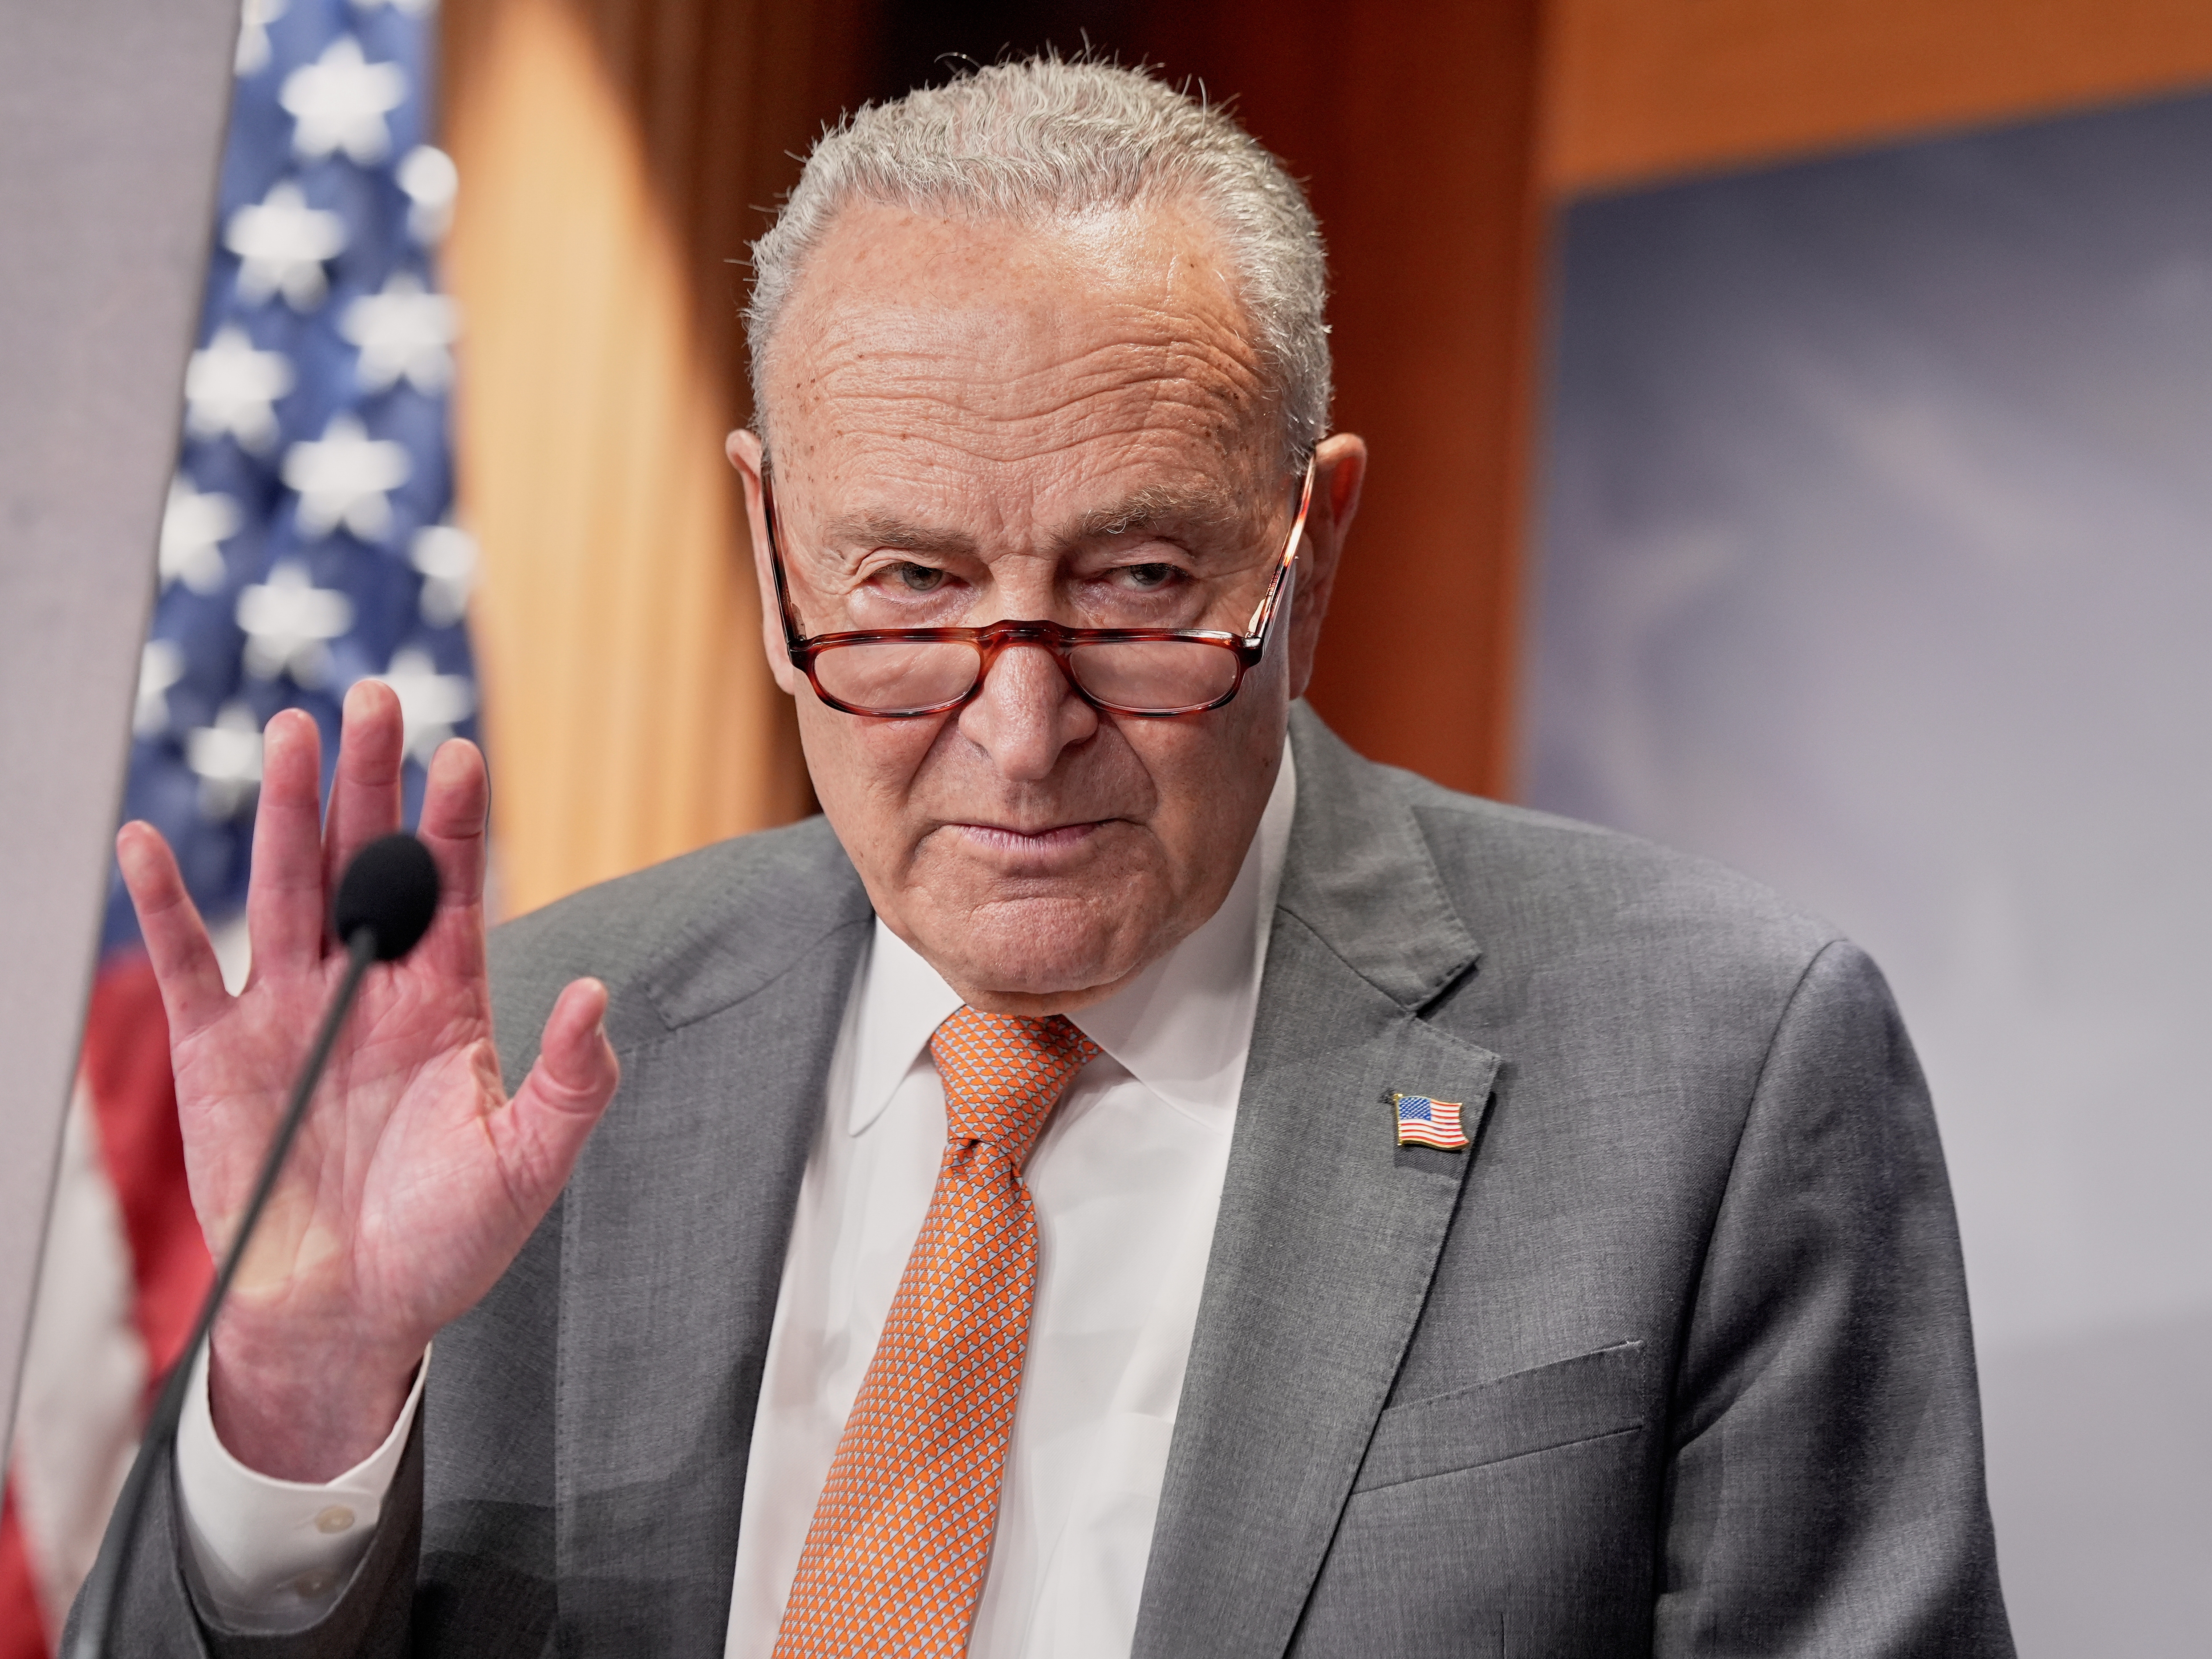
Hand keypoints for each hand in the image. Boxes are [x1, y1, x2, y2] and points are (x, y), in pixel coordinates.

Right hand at [118, 682, 619, 1479]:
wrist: (351, 1315)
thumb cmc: (445, 1244)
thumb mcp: (528, 1167)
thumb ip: (572, 1083)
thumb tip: (597, 995)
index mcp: (445, 1004)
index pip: (453, 889)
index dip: (454, 823)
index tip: (460, 756)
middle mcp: (367, 989)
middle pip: (367, 862)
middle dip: (370, 783)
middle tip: (376, 698)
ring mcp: (289, 1011)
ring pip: (286, 887)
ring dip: (289, 812)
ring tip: (296, 732)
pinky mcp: (218, 1052)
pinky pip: (185, 965)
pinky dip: (164, 906)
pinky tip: (152, 843)